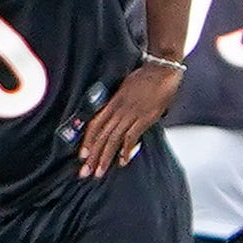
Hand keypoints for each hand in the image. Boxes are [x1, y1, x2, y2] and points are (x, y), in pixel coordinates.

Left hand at [77, 60, 184, 177]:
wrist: (161, 69)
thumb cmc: (143, 77)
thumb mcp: (124, 89)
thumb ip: (117, 103)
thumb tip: (114, 116)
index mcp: (111, 103)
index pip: (94, 125)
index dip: (87, 141)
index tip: (81, 156)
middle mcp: (118, 110)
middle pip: (101, 136)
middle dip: (92, 156)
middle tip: (84, 172)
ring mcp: (131, 115)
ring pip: (113, 139)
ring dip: (105, 157)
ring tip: (98, 172)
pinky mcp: (145, 118)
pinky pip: (132, 136)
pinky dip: (126, 150)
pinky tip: (122, 162)